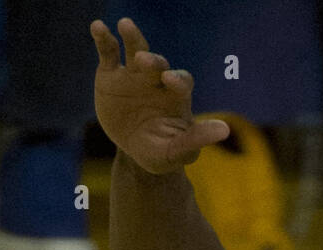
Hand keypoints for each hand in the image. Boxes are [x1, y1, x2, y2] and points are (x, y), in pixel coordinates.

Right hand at [91, 17, 229, 173]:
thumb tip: (225, 130)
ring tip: (124, 25)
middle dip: (152, 61)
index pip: (182, 82)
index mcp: (176, 96)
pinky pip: (109, 51)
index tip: (169, 81)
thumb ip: (197, 139)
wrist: (133, 150)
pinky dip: (103, 38)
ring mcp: (135, 74)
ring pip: (136, 49)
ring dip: (132, 36)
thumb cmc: (161, 151)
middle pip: (158, 63)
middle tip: (143, 61)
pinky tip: (97, 26)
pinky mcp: (111, 74)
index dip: (177, 80)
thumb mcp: (176, 152)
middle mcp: (158, 79)